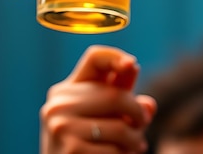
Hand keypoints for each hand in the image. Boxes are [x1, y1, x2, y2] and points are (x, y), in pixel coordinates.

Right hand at [40, 45, 155, 153]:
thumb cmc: (86, 144)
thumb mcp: (101, 115)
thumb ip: (120, 98)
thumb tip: (143, 91)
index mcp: (65, 90)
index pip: (93, 58)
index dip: (115, 57)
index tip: (132, 64)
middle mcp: (58, 104)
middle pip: (115, 96)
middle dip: (137, 112)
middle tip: (143, 124)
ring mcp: (61, 127)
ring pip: (120, 127)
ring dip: (135, 139)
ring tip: (136, 145)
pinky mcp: (70, 150)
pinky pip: (114, 151)